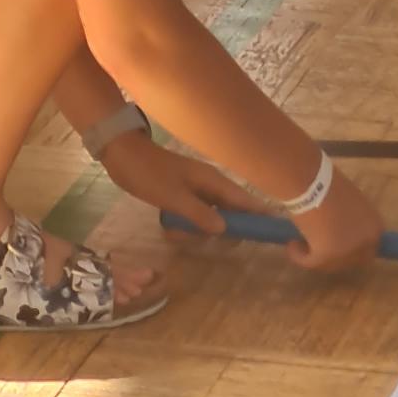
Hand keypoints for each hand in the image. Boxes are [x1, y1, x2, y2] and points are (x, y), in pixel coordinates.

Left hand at [100, 128, 268, 233]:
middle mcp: (209, 184)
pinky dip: (184, 223)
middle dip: (222, 228)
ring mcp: (195, 189)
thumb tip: (224, 229)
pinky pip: (192, 213)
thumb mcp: (174, 198)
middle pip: (229, 210)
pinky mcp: (182, 193)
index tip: (274, 227)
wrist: (123, 156)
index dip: (260, 213)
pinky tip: (170, 230)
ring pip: (209, 215)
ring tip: (176, 232)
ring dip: (196, 228)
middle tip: (209, 241)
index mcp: (213, 181)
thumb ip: (200, 214)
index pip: (244, 199)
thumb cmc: (150, 175)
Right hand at [288, 171, 382, 272]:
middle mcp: (367, 243)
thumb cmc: (331, 186)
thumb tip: (343, 234)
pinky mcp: (327, 257)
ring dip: (315, 255)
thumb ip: (354, 222)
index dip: (349, 248)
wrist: (314, 182)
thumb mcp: (352, 205)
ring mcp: (348, 251)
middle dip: (335, 256)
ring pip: (330, 265)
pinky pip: (311, 263)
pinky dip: (299, 256)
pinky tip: (291, 245)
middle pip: (351, 260)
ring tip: (299, 242)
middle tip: (317, 248)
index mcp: (376, 228)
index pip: (367, 248)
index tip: (333, 244)